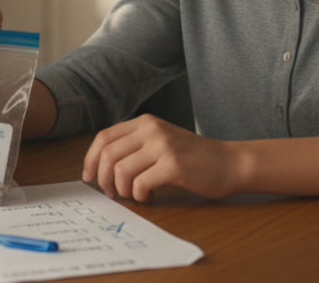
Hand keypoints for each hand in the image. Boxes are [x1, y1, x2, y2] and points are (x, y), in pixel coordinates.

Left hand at [83, 114, 238, 202]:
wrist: (229, 162)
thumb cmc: (193, 158)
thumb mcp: (160, 141)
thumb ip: (134, 146)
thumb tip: (100, 167)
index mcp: (145, 122)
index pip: (104, 137)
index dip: (90, 159)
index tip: (89, 178)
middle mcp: (152, 129)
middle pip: (108, 154)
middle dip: (103, 179)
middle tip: (112, 193)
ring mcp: (163, 145)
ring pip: (121, 171)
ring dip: (123, 190)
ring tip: (135, 195)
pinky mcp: (173, 164)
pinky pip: (141, 184)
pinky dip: (140, 195)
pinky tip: (150, 196)